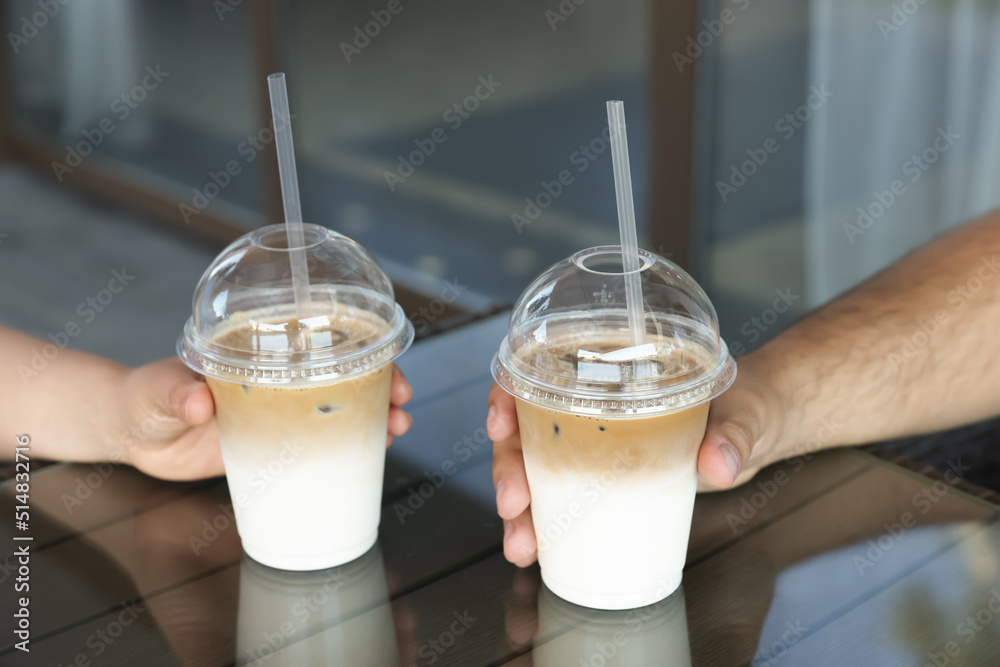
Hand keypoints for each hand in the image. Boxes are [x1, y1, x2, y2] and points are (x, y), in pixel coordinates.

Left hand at [114, 359, 412, 481]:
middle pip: (343, 373)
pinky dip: (347, 446)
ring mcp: (280, 411)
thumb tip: (197, 403)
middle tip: (402, 402)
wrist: (134, 434)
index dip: (359, 346)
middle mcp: (278, 377)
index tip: (385, 359)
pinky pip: (318, 444)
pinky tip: (370, 454)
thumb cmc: (144, 397)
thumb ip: (173, 393)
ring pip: (340, 407)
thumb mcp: (155, 392)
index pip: (319, 340)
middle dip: (382, 383)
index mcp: (259, 352)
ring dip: (374, 416)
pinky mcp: (274, 444)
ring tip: (396, 429)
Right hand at [488, 351, 787, 566]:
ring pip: (536, 466)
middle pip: (528, 426)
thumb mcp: (746, 412)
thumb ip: (735, 434)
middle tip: (513, 505)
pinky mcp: (606, 474)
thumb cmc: (749, 402)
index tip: (501, 425)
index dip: (508, 393)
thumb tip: (719, 463)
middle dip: (509, 468)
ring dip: (520, 507)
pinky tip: (537, 549)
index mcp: (613, 364)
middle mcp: (593, 400)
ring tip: (522, 544)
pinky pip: (562, 494)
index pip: (540, 367)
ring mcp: (596, 440)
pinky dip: (544, 522)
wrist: (761, 431)